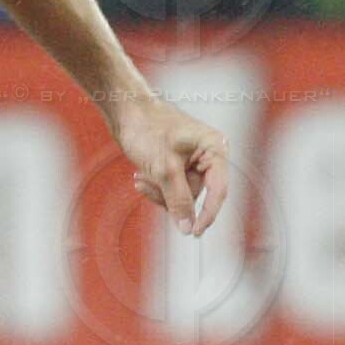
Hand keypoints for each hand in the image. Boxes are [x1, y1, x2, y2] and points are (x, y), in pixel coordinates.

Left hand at [111, 92, 229, 236]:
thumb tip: (187, 227)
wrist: (126, 112)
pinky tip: (140, 177)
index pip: (219, 189)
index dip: (208, 213)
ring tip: (141, 177)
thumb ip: (177, 199)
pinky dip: (155, 187)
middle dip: (169, 195)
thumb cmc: (147, 129)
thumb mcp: (163, 168)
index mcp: (215, 148)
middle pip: (196, 194)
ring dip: (158, 192)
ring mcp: (193, 161)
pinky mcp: (178, 165)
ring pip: (181, 194)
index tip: (194, 232)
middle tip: (146, 182)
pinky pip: (171, 188)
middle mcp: (209, 154)